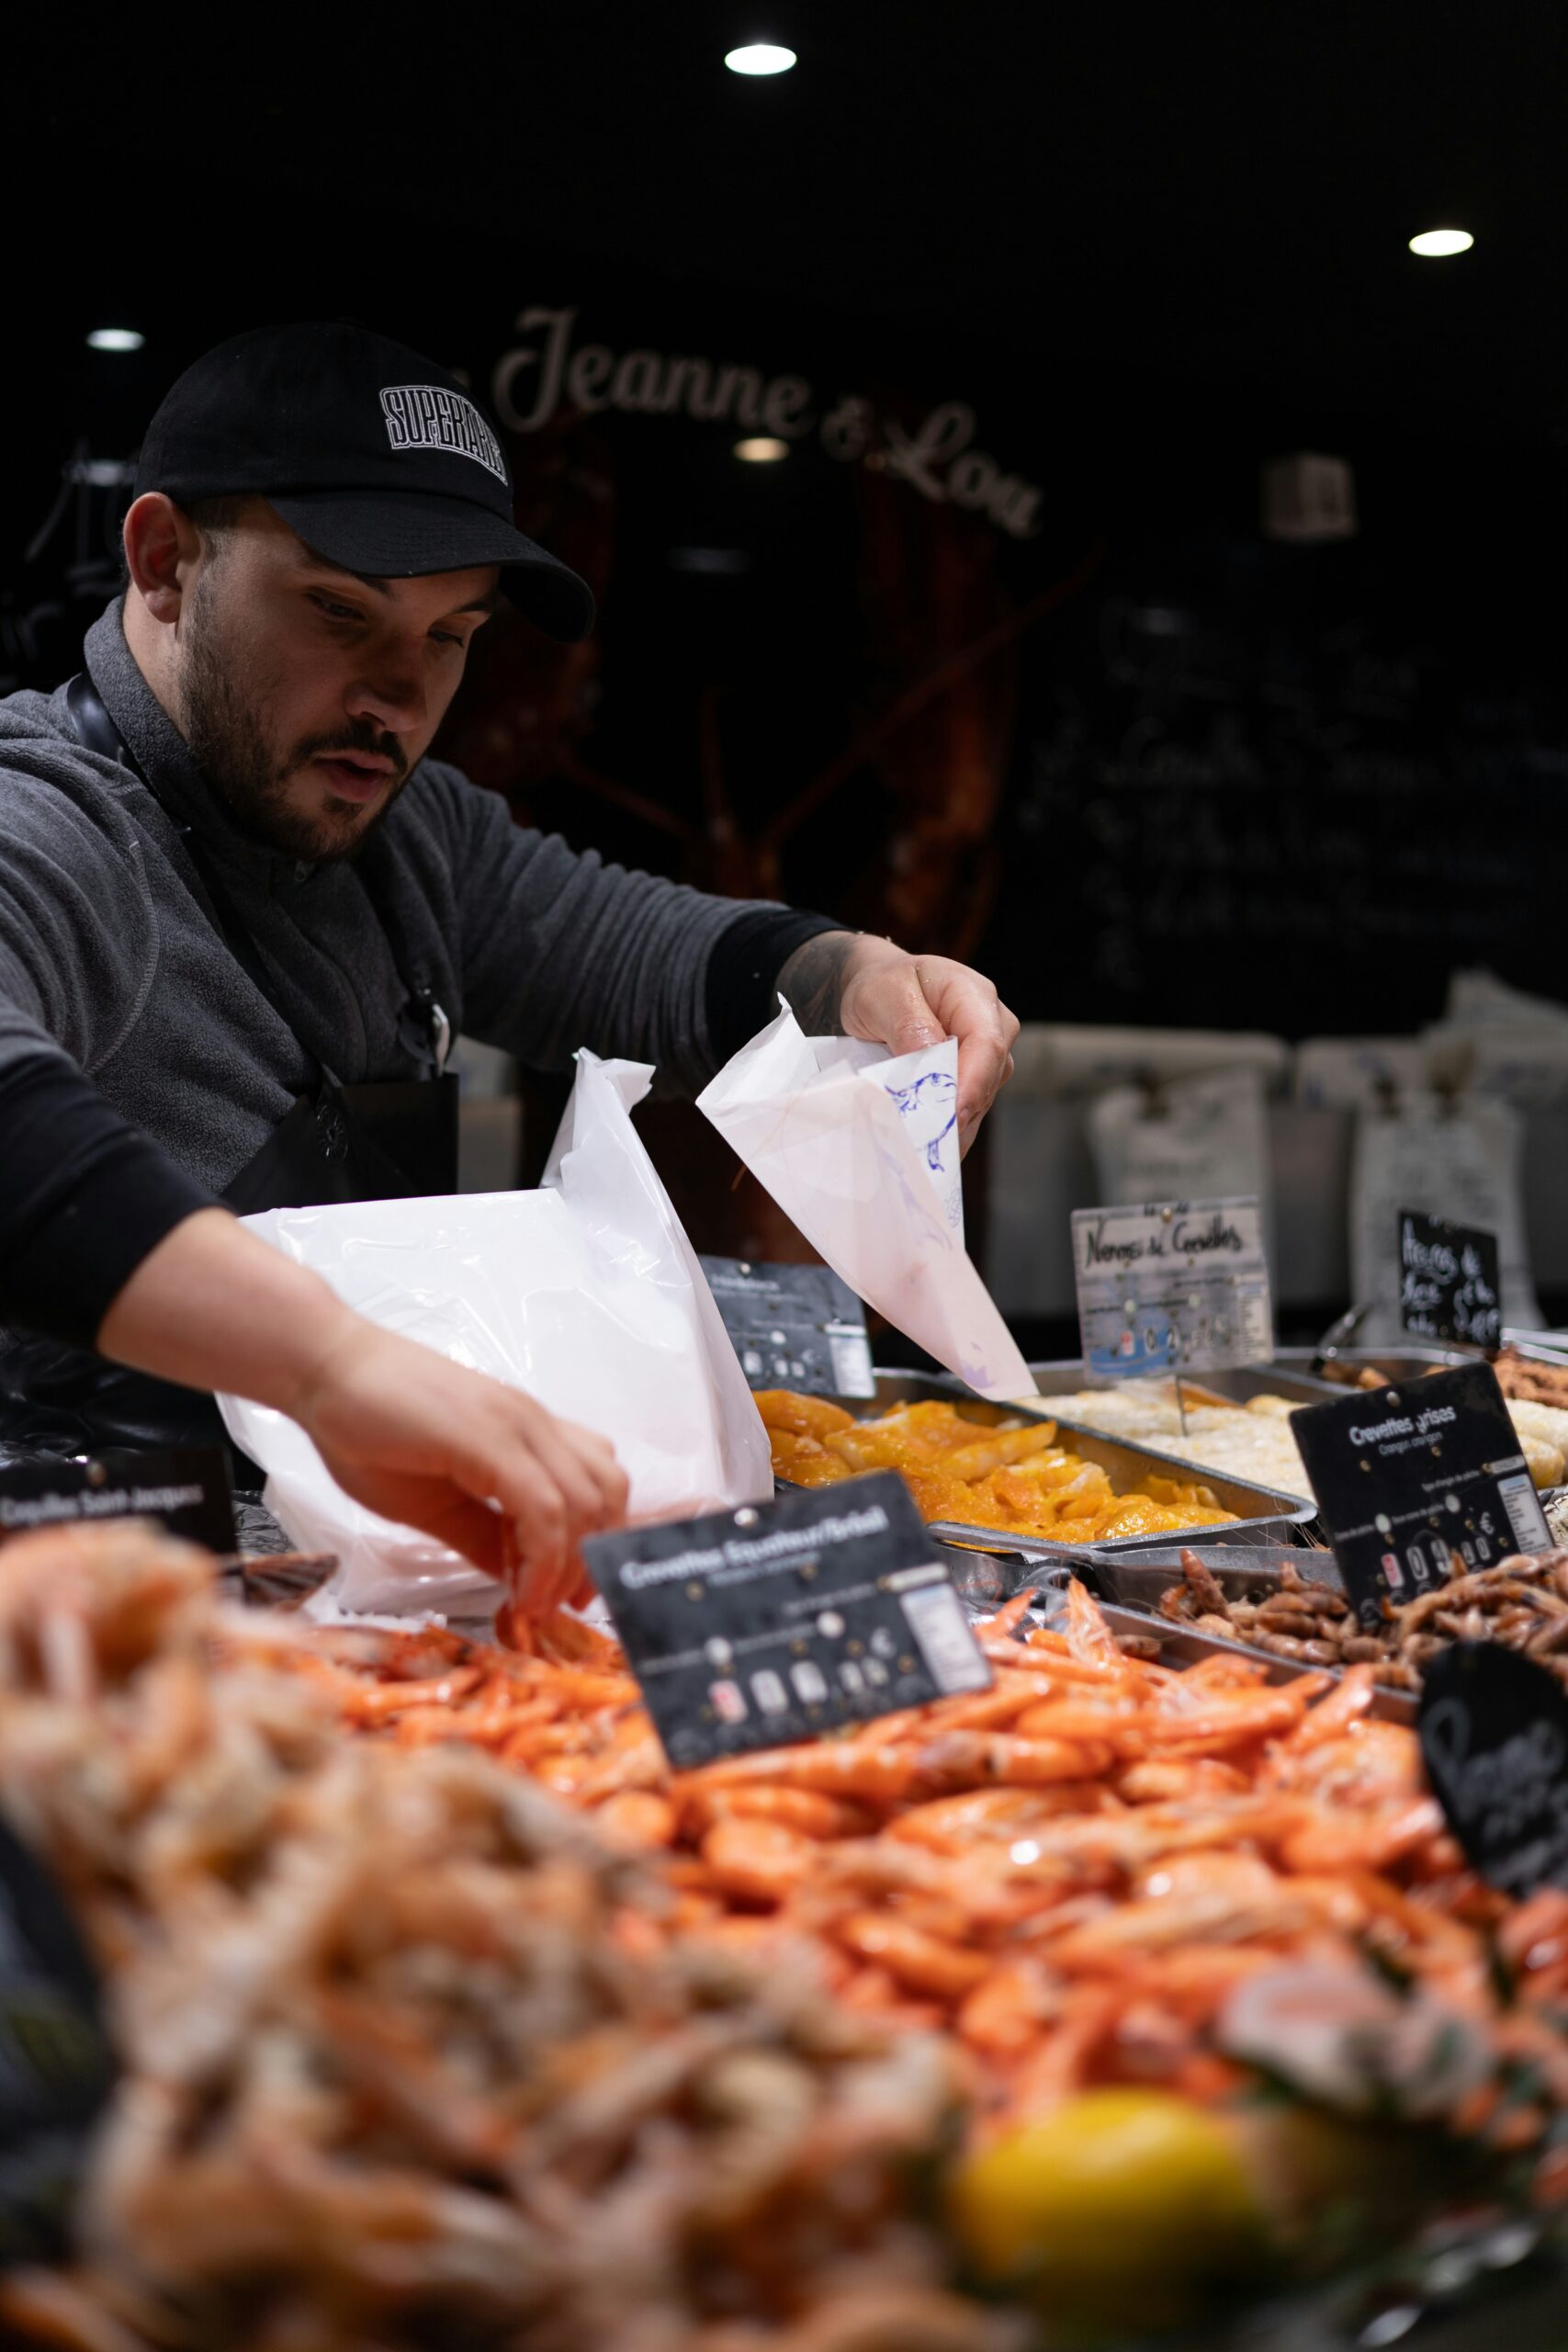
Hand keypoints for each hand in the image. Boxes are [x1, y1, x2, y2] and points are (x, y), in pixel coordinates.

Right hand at [289, 1320, 629, 1616]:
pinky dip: (543, 1558)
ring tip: (535, 1604)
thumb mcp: (435, 1503)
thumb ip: (483, 1536)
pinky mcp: (490, 1437)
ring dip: (568, 1566)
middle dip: (591, 1561)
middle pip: (606, 1494)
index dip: (594, 1545)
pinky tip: (520, 1591)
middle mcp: (535, 1423)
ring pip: (586, 1501)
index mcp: (528, 1433)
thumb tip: (516, 1579)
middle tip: (558, 1606)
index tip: (563, 1596)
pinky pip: (543, 1506)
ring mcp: (517, 1424)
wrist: (322, 1371)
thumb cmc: (367, 1429)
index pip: (597, 1484)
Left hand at [783, 932, 1018, 1153]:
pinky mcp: (973, 1080)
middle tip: (924, 1143)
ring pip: (980, 1099)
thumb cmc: (882, 987)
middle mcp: (992, 1026)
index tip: (949, 1118)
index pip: (987, 1044)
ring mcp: (985, 1057)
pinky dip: (944, 1126)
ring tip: (918, 1149)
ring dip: (950, 1125)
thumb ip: (908, 1022)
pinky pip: (966, 1107)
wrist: (879, 994)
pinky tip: (922, 1142)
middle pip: (988, 1078)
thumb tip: (931, 1057)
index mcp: (974, 995)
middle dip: (958, 1113)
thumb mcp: (882, 994)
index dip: (972, 1084)